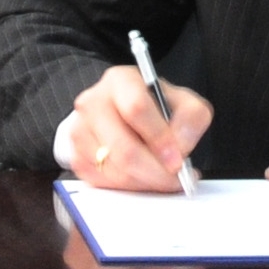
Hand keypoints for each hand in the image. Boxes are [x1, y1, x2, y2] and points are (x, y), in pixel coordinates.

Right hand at [62, 61, 211, 192]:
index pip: (136, 108)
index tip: (177, 160)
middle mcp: (93, 102)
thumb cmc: (155, 107)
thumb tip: (180, 147)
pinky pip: (103, 182)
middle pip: (123, 148)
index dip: (159, 138)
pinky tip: (142, 178)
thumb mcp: (183, 102)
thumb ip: (191, 119)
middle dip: (155, 172)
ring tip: (162, 179)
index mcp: (120, 81)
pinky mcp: (76, 155)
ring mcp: (80, 130)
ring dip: (144, 182)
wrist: (125, 113)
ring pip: (113, 170)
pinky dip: (128, 187)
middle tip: (176, 180)